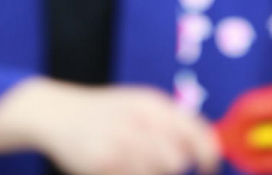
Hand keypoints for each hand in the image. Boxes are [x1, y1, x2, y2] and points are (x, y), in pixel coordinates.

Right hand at [35, 82, 221, 174]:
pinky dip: (132, 174)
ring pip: (157, 170)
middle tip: (162, 160)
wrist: (60, 114)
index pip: (194, 130)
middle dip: (176, 165)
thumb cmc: (107, 112)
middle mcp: (138, 120)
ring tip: (135, 159)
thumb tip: (211, 144)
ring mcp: (120, 142)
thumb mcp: (140, 105)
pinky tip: (118, 164)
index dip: (208, 152)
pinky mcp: (104, 162)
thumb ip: (172, 122)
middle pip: (177, 158)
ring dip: (152, 170)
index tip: (211, 165)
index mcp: (151, 103)